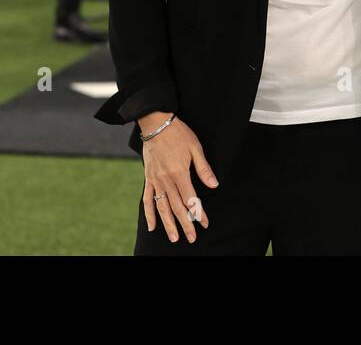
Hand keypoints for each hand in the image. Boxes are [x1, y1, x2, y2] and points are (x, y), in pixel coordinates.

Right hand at [139, 113, 218, 242]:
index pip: (190, 199)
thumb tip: (214, 185)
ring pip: (162, 207)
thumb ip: (203, 168)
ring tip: (174, 238)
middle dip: (185, 224)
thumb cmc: (178, 134)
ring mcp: (155, 180)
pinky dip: (149, 213)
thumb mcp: (195, 147)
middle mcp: (166, 180)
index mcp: (179, 173)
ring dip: (168, 224)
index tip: (205, 223)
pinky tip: (152, 226)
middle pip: (177, 207)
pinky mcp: (148, 178)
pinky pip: (147, 199)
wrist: (156, 123)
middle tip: (192, 238)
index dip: (198, 213)